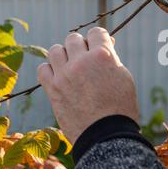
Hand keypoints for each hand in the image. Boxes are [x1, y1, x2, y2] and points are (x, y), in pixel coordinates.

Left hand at [38, 27, 138, 144]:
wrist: (106, 135)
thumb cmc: (121, 107)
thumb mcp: (124, 77)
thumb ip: (112, 59)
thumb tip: (104, 46)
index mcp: (103, 56)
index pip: (96, 32)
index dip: (100, 38)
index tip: (100, 46)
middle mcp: (81, 61)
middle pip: (73, 38)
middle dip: (81, 46)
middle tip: (86, 58)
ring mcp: (64, 75)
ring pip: (56, 50)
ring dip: (64, 55)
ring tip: (71, 66)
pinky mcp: (52, 89)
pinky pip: (43, 69)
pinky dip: (50, 70)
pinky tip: (60, 76)